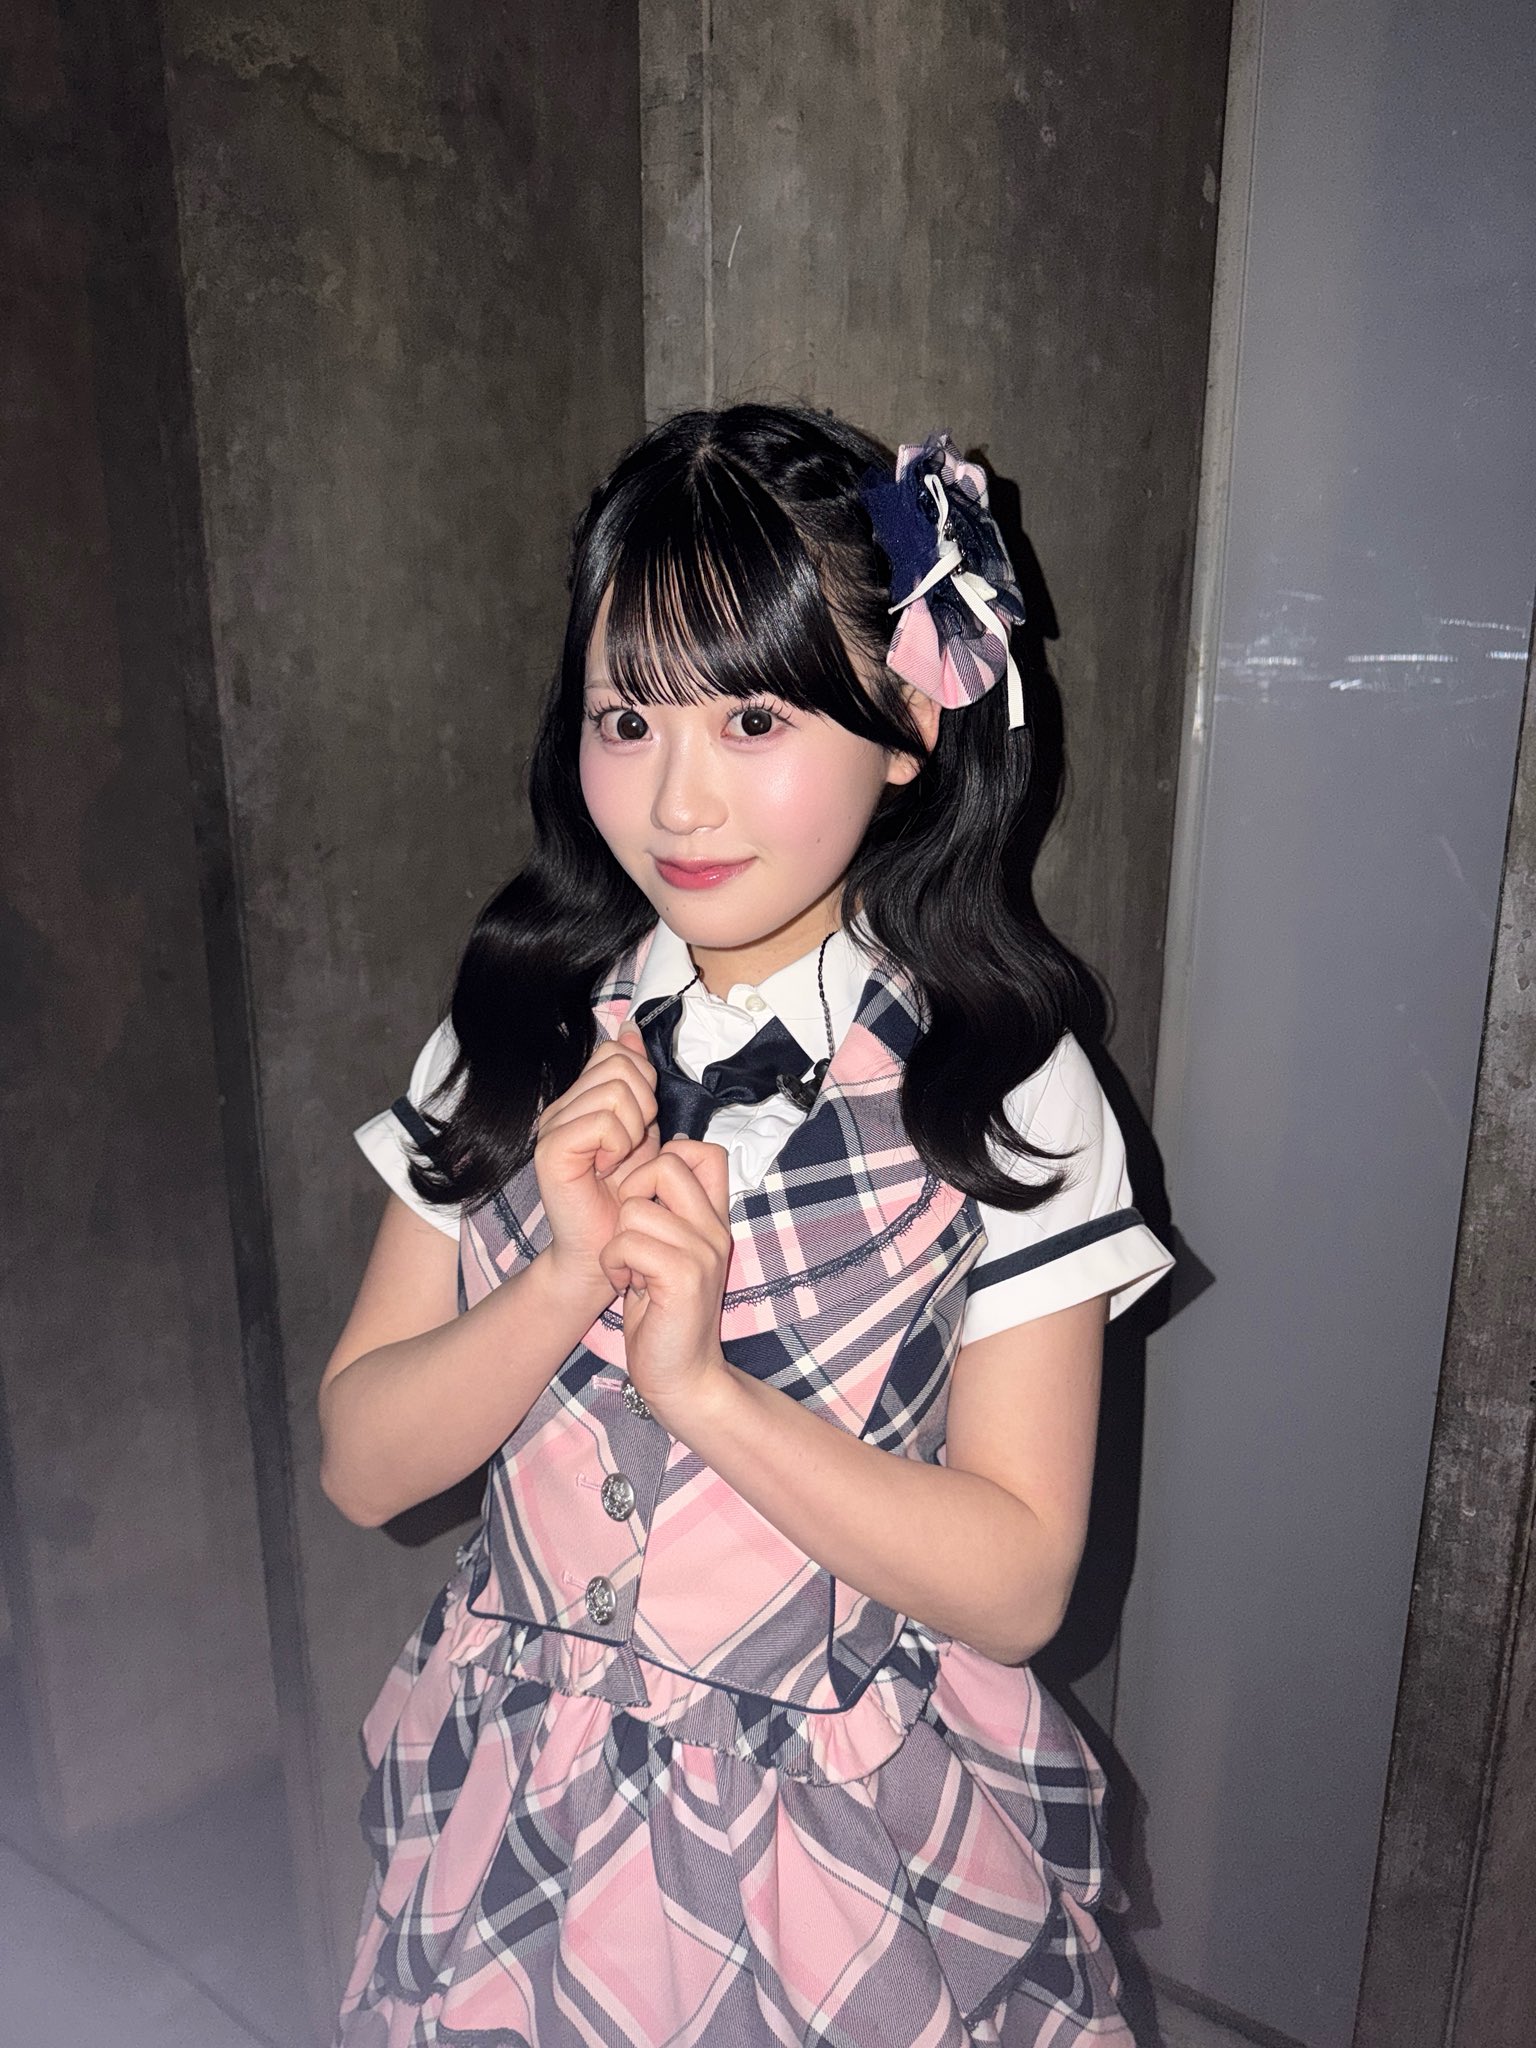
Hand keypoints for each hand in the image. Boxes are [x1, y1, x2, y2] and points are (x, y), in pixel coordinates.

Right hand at [532, 1021, 659, 1299]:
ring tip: (620, 1159)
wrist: (606, 1247)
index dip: (643, 1081)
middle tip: (631, 1145)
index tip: (640, 1123)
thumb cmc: (626, 1195)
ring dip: (633, 1129)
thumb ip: (637, 1082)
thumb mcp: (643, 1129)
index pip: (616, 1052)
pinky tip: (607, 1169)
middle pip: (618, 1064)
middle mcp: (561, 1106)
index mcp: (581, 1099)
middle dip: (643, 1103)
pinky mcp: (551, 1150)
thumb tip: (630, 1030)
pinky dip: (618, 1145)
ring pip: (614, 1091)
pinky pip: (603, 1123)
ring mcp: (551, 1126)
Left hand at [598, 1137, 735, 1426]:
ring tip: (630, 1271)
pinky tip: (627, 1286)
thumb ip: (669, 1216)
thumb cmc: (665, 1317)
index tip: (644, 1200)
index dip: (662, 1159)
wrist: (683, 1377)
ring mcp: (703, 1250)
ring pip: (635, 1208)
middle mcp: (715, 1228)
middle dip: (632, 1193)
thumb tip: (644, 1168)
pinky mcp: (684, 1275)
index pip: (702, 1150)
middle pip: (666, 1163)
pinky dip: (614, 1263)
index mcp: (715, 1219)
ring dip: (617, 1241)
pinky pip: (627, 1241)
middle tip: (630, 1236)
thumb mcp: (671, 1256)